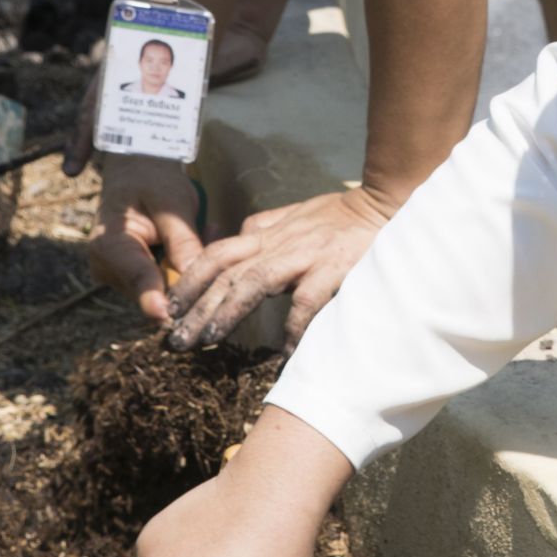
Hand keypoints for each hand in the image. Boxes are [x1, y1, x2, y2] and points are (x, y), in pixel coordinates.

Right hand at [86, 155, 205, 324]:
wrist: (136, 171)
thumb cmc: (153, 180)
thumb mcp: (173, 203)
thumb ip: (183, 240)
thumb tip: (193, 277)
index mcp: (108, 243)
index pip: (136, 276)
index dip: (155, 298)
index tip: (168, 316)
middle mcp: (105, 267)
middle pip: (153, 291)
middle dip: (187, 275)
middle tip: (212, 233)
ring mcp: (116, 277)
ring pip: (162, 291)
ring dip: (187, 269)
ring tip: (204, 229)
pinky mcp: (130, 280)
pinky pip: (163, 285)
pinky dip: (181, 268)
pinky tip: (190, 241)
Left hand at [163, 184, 396, 351]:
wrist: (386, 203)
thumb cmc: (341, 217)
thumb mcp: (294, 216)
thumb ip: (265, 229)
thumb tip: (237, 239)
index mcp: (267, 234)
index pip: (216, 254)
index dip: (188, 282)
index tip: (170, 311)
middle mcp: (279, 243)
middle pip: (225, 272)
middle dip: (196, 306)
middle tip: (175, 341)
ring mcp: (305, 255)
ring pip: (254, 282)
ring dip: (228, 311)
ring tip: (209, 340)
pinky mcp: (333, 267)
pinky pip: (305, 300)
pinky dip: (293, 326)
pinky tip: (284, 353)